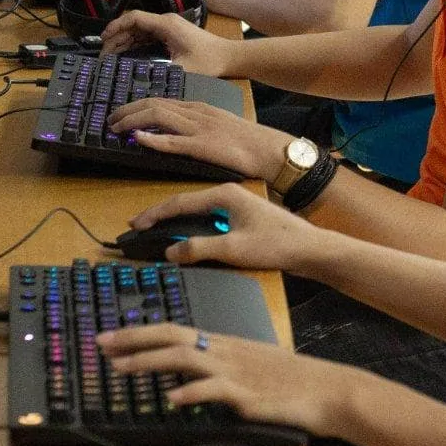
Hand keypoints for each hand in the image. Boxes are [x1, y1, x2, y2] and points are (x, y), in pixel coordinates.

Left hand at [97, 323, 363, 437]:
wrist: (330, 390)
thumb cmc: (293, 382)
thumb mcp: (251, 368)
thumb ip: (219, 369)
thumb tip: (187, 378)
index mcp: (225, 344)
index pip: (175, 329)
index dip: (140, 332)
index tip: (110, 336)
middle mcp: (225, 352)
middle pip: (172, 336)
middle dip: (132, 339)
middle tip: (99, 344)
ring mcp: (236, 372)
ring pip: (185, 358)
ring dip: (148, 362)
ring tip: (120, 369)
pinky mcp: (247, 396)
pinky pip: (214, 391)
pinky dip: (191, 393)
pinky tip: (172, 399)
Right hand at [100, 8, 232, 72]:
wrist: (230, 57)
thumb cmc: (210, 61)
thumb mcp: (183, 68)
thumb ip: (159, 70)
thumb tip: (137, 76)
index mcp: (166, 24)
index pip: (134, 18)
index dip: (115, 26)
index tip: (103, 39)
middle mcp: (166, 22)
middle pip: (133, 24)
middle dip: (117, 37)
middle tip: (104, 55)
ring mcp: (169, 27)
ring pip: (139, 30)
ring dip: (124, 41)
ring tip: (111, 57)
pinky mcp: (171, 34)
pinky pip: (147, 36)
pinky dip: (135, 44)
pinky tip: (126, 56)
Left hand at [106, 93, 291, 182]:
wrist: (269, 149)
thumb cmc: (247, 141)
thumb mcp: (219, 124)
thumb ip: (196, 125)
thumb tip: (172, 131)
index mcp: (199, 108)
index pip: (160, 99)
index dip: (135, 105)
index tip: (121, 113)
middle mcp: (195, 113)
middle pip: (153, 104)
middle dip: (127, 110)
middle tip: (109, 120)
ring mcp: (198, 128)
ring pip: (158, 116)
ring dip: (132, 120)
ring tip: (115, 127)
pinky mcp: (203, 146)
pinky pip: (172, 141)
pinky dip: (152, 138)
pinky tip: (137, 138)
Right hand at [124, 182, 334, 274]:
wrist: (310, 249)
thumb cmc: (276, 245)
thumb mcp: (233, 249)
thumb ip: (199, 249)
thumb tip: (171, 251)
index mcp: (225, 194)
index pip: (180, 202)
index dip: (155, 214)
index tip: (135, 224)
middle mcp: (229, 195)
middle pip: (186, 204)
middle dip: (161, 216)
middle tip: (137, 227)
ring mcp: (237, 206)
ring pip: (197, 212)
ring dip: (176, 222)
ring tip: (155, 232)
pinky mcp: (242, 218)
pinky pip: (209, 220)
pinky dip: (191, 228)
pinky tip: (184, 238)